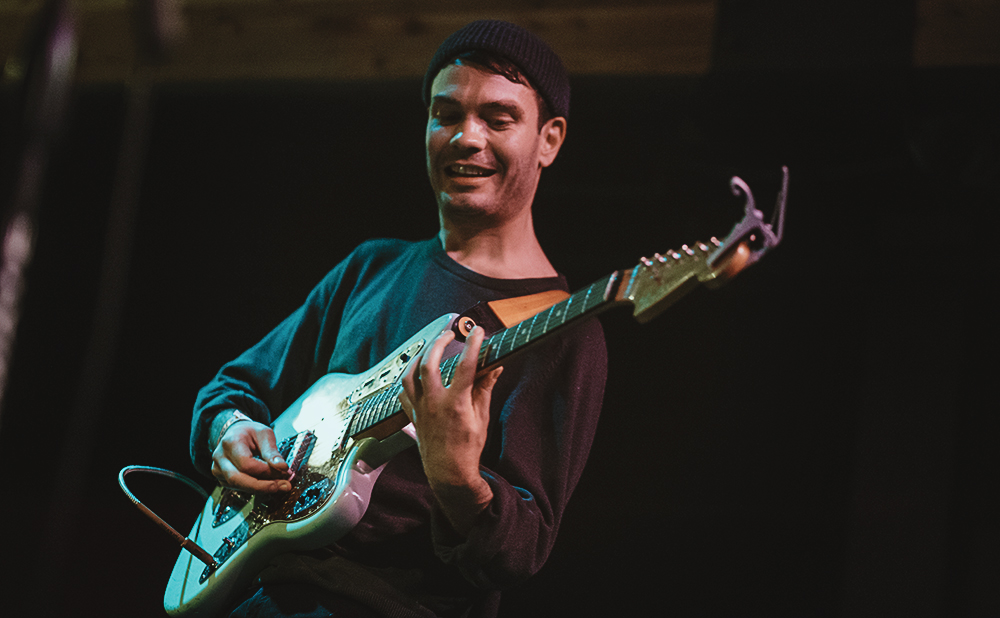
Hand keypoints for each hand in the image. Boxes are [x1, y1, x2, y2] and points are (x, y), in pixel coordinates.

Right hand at [211, 419, 290, 493]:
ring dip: (260, 488)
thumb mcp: (265, 434)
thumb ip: (272, 451)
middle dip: (262, 486)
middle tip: (283, 486)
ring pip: (237, 486)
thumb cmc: (250, 432)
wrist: (236, 432)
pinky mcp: (221, 477)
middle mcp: (220, 457)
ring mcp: (218, 469)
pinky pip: (237, 487)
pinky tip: (266, 484)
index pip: (246, 463)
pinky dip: (253, 488)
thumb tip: (282, 467)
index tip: (283, 472)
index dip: (265, 471)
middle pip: (237, 479)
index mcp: (231, 442)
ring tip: (278, 485)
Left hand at [398, 326, 501, 532]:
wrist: (449, 473)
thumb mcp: (482, 418)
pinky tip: (416, 374)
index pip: (466, 366)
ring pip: (410, 375)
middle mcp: (435, 403)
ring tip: (429, 349)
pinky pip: (403, 392)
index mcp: (456, 403)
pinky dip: (409, 380)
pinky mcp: (413, 415)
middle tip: (449, 334)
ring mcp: (420, 409)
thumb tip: (494, 368)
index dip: (473, 345)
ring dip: (419, 357)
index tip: (478, 332)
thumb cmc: (468, 449)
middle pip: (430, 363)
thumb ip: (485, 389)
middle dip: (439, 343)